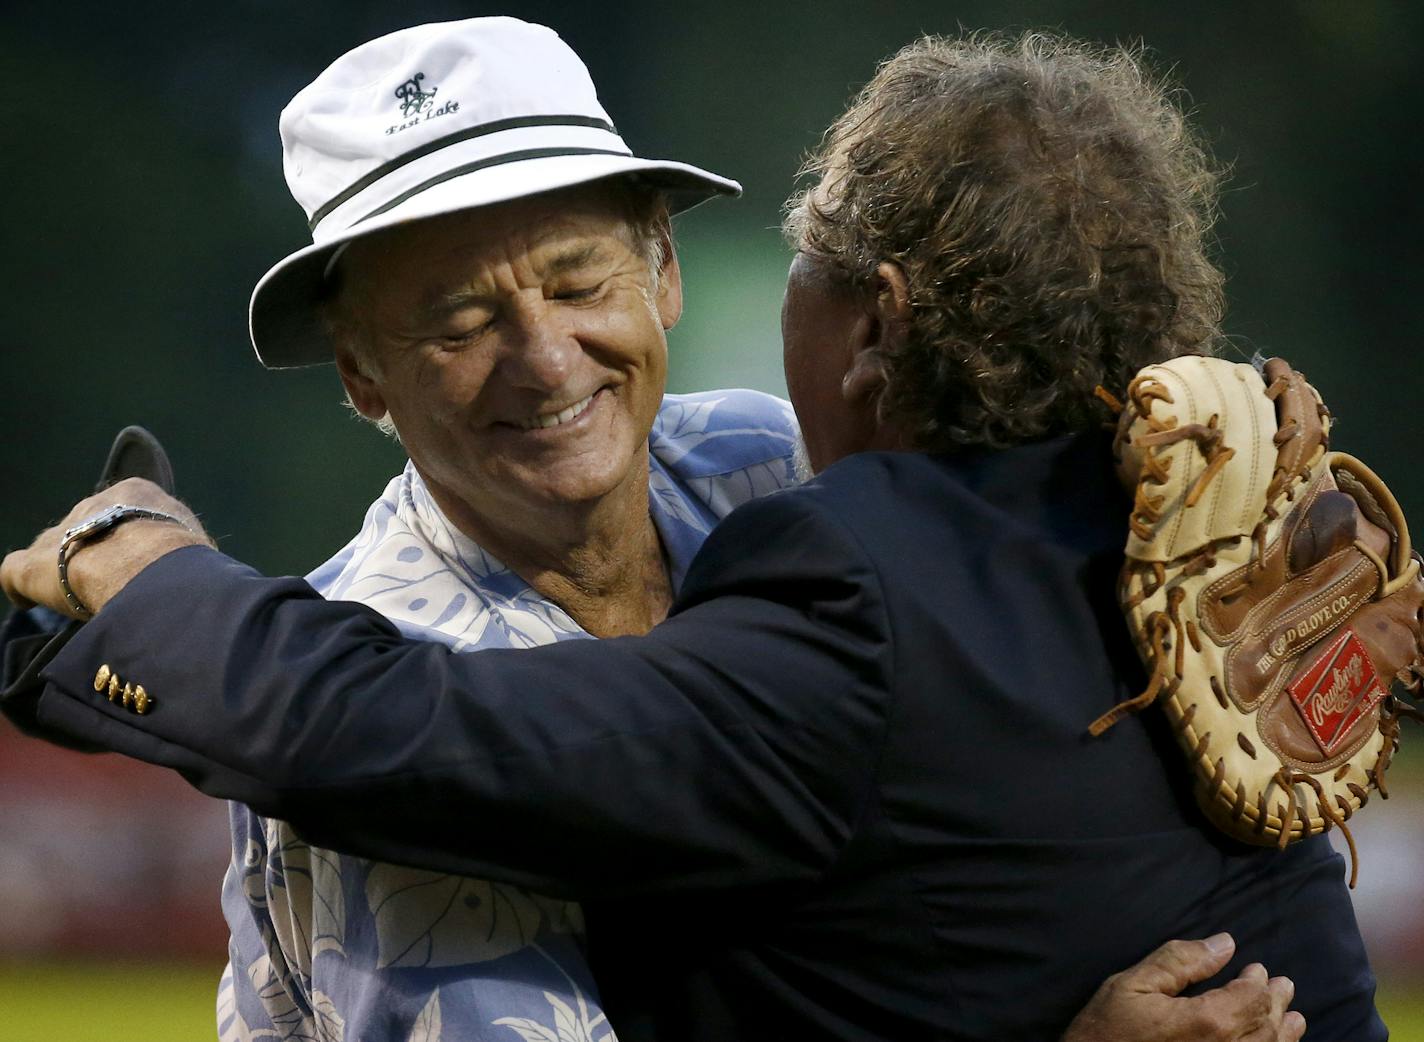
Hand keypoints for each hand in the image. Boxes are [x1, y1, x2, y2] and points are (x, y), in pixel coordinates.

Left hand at [1, 478, 212, 617]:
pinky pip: (14, 573)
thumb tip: (193, 571)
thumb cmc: (183, 559)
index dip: (127, 537)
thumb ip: (182, 547)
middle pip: (85, 526)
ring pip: (53, 546)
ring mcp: (60, 533)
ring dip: (61, 567)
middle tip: (109, 579)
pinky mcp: (31, 566)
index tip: (136, 558)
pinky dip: (21, 587)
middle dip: (93, 549)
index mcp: (133, 493)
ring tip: (76, 593)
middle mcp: (92, 505)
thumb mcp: (194, 542)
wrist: (150, 569)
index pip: (124, 511)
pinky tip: (29, 600)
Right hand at [1062, 934, 1304, 1041]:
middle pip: (1267, 1027)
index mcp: (1208, 1022)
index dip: (1259, 981)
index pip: (1252, 997)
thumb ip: (1180, 961)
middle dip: (1277, 1004)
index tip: (1258, 969)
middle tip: (1284, 987)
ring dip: (1284, 1035)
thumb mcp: (1133, 985)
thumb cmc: (1107, 1031)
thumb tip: (1224, 944)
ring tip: (1293, 1020)